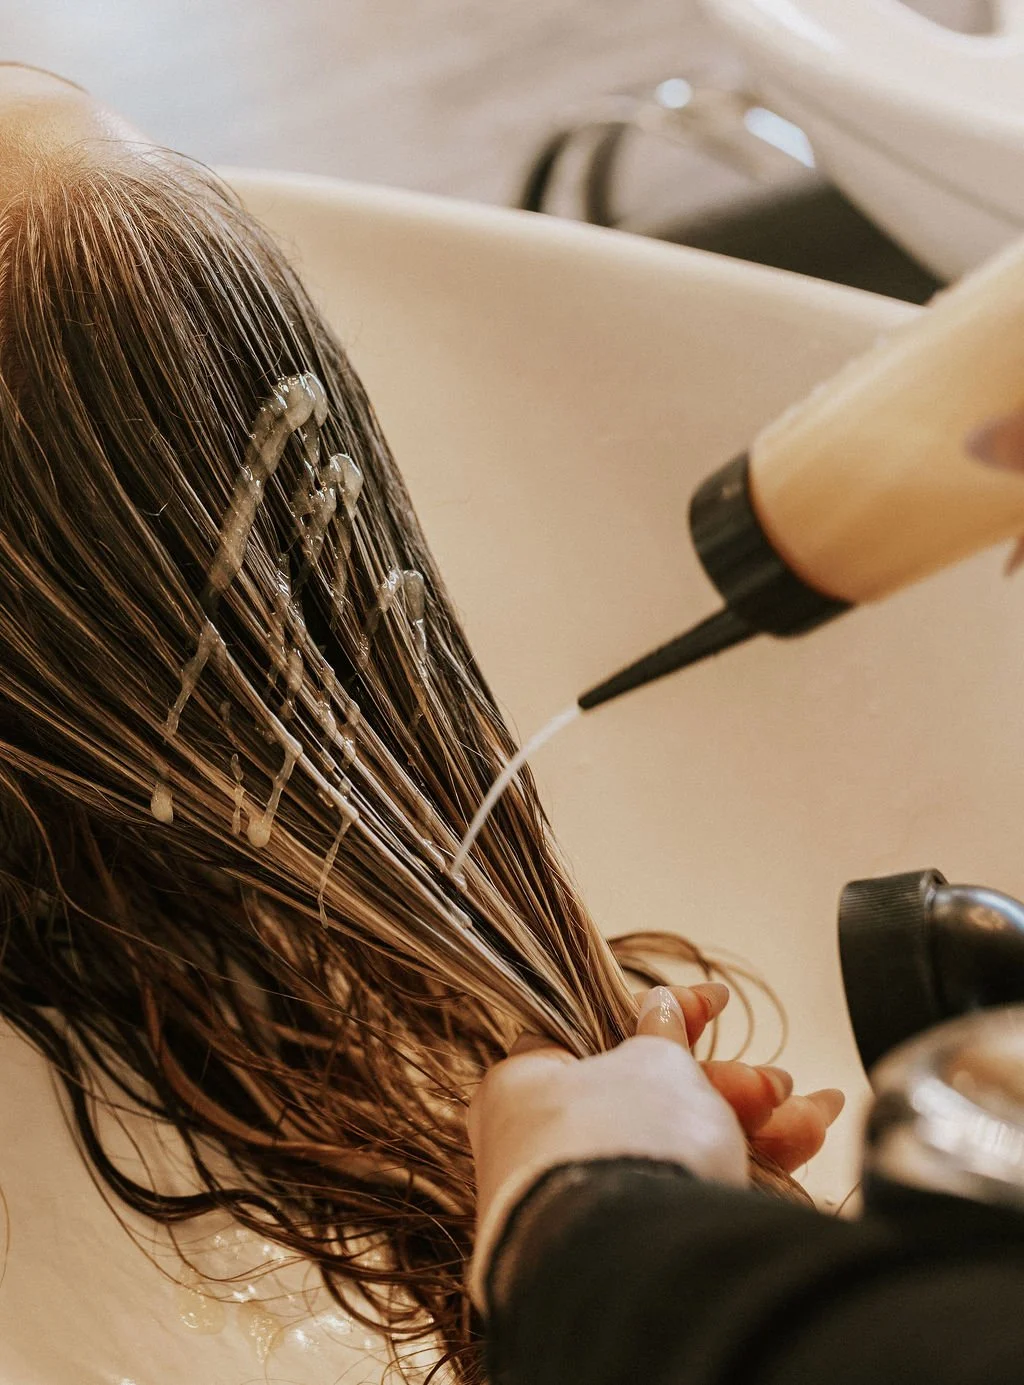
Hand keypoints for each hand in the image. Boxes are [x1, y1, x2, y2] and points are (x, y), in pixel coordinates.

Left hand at [466, 984, 842, 1306]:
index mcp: (521, 1084)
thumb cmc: (625, 1139)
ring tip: (814, 1118)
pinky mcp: (617, 1252)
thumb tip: (659, 1003)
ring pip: (673, 1147)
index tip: (717, 1004)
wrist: (631, 1270)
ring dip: (748, 1126)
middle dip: (727, 1085)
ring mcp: (575, 1204)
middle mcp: (537, 1146)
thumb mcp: (654, 1062)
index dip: (662, 1014)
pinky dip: (735, 1170)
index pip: (593, 1030)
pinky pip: (679, 1193)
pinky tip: (799, 1153)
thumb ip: (661, 1031)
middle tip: (779, 1084)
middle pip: (645, 1094)